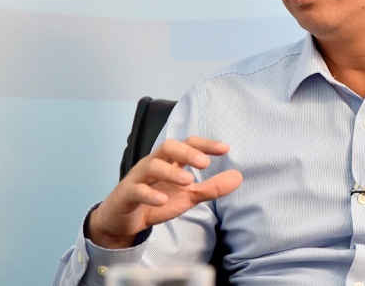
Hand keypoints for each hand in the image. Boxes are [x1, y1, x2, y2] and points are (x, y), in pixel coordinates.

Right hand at [87, 136, 242, 248]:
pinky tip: (163, 200)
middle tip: (204, 163)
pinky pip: (136, 190)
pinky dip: (150, 194)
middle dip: (186, 152)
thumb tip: (238, 177)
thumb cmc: (157, 200)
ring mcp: (138, 178)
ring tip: (188, 181)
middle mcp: (153, 164)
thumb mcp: (188, 196)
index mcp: (170, 161)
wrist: (125, 220)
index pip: (187, 144)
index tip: (225, 149)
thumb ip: (211, 187)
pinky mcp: (127, 195)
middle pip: (167, 147)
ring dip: (170, 172)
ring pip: (151, 165)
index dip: (205, 144)